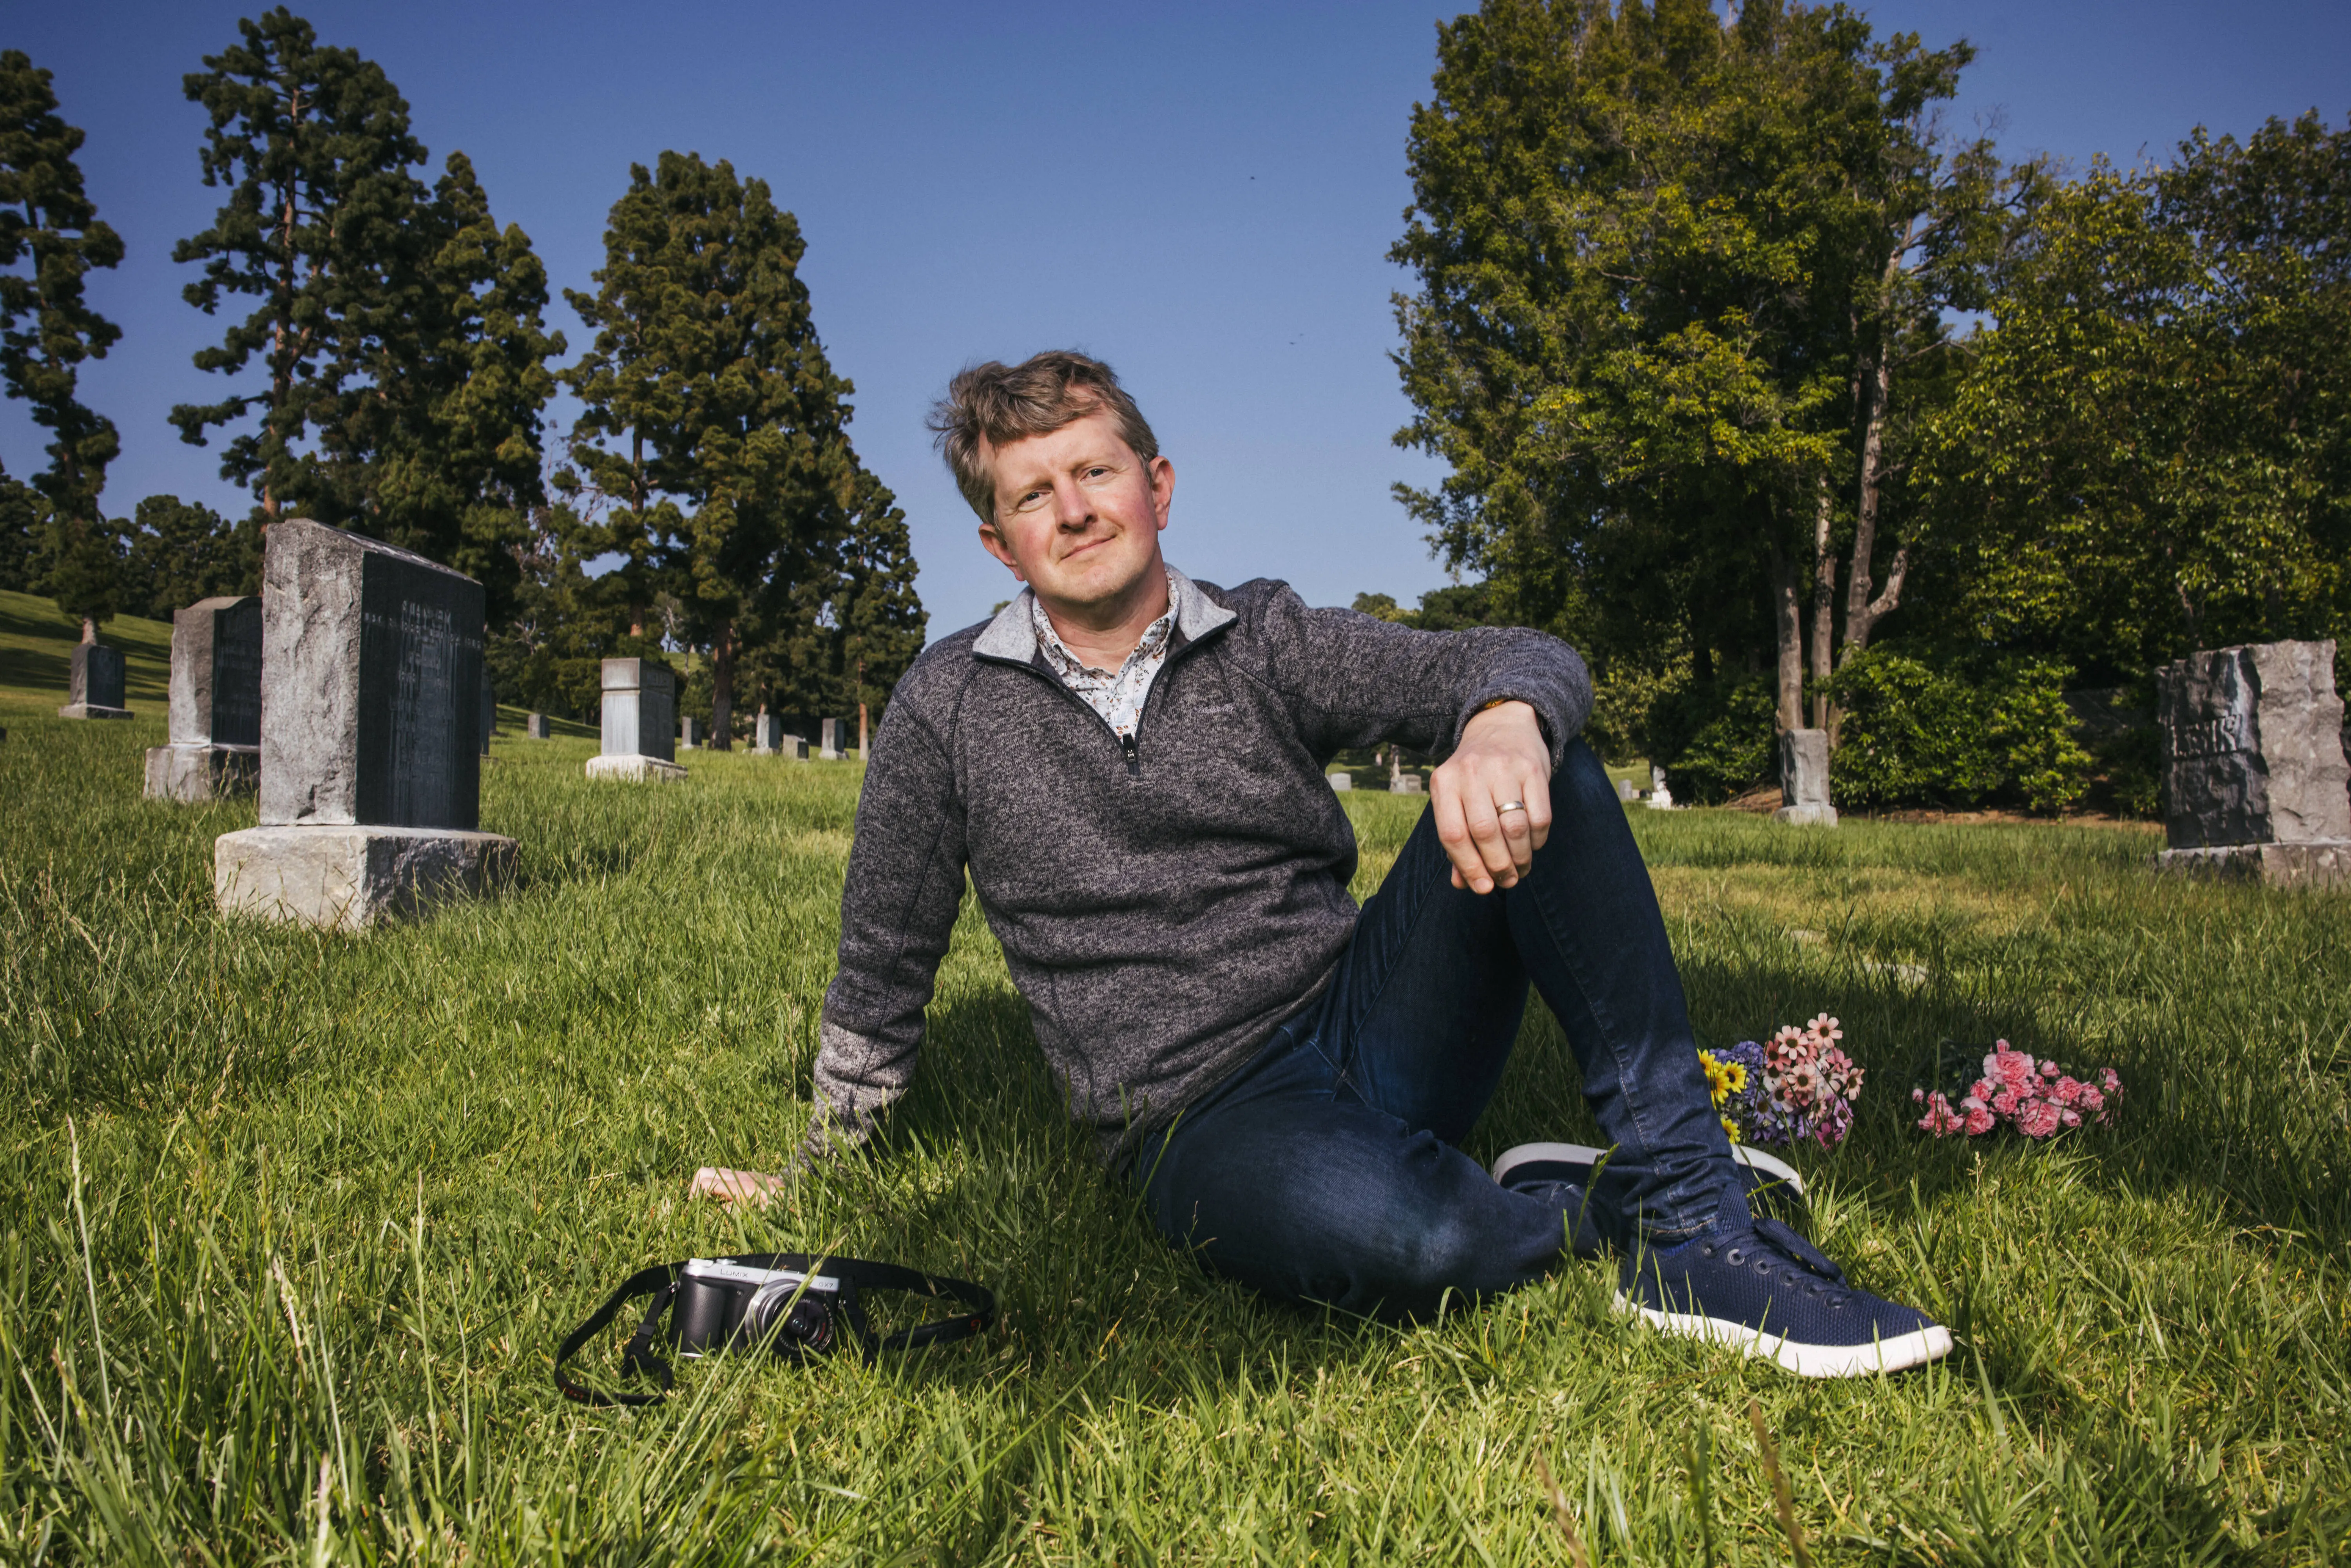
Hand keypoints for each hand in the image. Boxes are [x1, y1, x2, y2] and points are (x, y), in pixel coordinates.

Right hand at [690, 1166, 790, 1206]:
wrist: (797, 1188)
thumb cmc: (781, 1203)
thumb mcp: (760, 1211)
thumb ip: (737, 1211)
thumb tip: (720, 1210)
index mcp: (739, 1186)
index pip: (706, 1182)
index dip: (696, 1194)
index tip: (695, 1207)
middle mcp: (738, 1176)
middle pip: (704, 1172)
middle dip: (695, 1187)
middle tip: (697, 1203)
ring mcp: (741, 1173)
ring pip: (712, 1172)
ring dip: (705, 1184)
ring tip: (705, 1202)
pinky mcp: (745, 1175)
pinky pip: (723, 1175)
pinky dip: (716, 1183)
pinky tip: (720, 1197)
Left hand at [1430, 701, 1552, 893]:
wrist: (1502, 726)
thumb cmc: (1474, 776)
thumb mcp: (1456, 799)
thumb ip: (1457, 841)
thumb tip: (1462, 884)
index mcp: (1443, 782)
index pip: (1452, 835)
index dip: (1468, 867)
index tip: (1482, 887)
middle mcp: (1470, 772)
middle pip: (1485, 833)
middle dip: (1498, 866)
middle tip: (1507, 881)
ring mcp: (1503, 768)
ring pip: (1514, 828)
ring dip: (1520, 857)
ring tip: (1521, 868)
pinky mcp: (1533, 768)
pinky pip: (1540, 817)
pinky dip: (1538, 840)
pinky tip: (1533, 844)